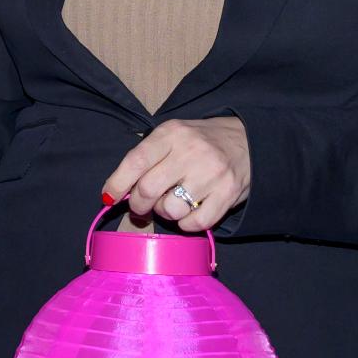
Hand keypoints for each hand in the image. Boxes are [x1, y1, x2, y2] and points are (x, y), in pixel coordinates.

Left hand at [101, 115, 249, 229]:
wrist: (249, 141)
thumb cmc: (202, 142)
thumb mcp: (174, 135)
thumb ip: (148, 158)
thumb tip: (117, 191)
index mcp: (172, 133)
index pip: (136, 161)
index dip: (117, 183)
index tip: (109, 197)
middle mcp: (191, 151)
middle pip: (148, 189)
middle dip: (138, 205)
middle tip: (142, 207)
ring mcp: (211, 173)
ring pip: (170, 210)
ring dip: (164, 213)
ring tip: (172, 203)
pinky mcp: (227, 194)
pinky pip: (194, 223)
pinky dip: (186, 224)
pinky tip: (190, 211)